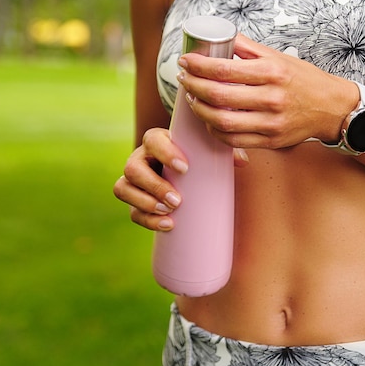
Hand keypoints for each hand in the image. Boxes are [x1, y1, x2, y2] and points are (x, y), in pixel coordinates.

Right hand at [113, 124, 249, 230]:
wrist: (185, 173)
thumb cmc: (198, 158)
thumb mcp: (209, 152)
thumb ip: (225, 154)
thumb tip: (242, 163)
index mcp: (156, 142)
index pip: (152, 140)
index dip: (165, 153)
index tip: (185, 168)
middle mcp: (140, 159)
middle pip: (133, 168)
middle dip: (154, 186)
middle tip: (177, 200)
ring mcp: (133, 181)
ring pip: (123, 189)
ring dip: (145, 202)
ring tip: (169, 211)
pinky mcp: (134, 202)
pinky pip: (131, 211)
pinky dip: (148, 220)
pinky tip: (168, 225)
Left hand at [177, 34, 357, 148]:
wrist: (332, 108)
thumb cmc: (304, 80)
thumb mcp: (279, 57)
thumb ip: (249, 48)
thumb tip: (221, 36)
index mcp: (271, 72)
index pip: (224, 68)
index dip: (198, 65)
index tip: (185, 61)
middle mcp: (271, 98)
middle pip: (219, 95)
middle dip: (193, 87)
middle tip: (184, 79)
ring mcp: (271, 123)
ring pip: (222, 121)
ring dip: (200, 111)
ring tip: (193, 100)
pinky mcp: (271, 141)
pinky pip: (234, 140)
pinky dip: (215, 131)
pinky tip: (209, 120)